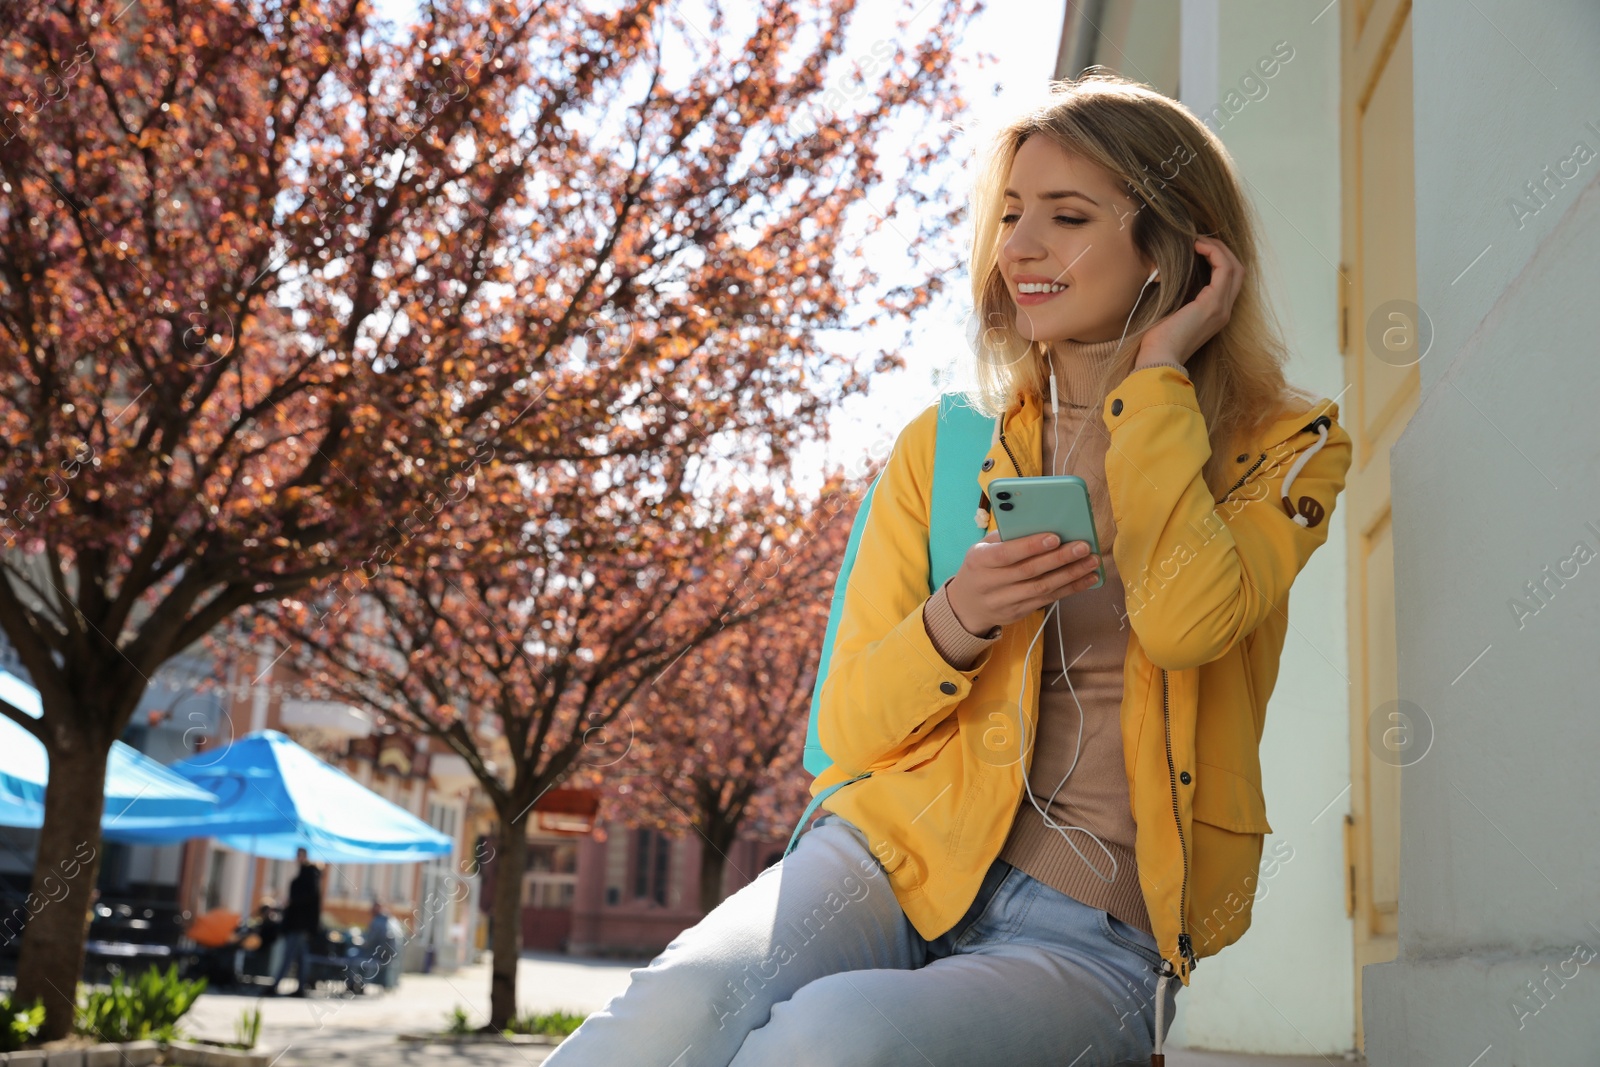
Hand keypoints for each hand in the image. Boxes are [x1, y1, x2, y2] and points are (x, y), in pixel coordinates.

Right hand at [945, 530, 1101, 634]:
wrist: (967, 605)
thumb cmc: (980, 567)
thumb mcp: (983, 548)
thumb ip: (1006, 537)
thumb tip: (1041, 523)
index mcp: (979, 561)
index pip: (1005, 554)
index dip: (1030, 546)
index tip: (1055, 537)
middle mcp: (990, 583)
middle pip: (1029, 571)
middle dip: (1059, 558)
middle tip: (1083, 547)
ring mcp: (1004, 602)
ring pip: (1042, 588)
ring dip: (1070, 575)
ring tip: (1091, 562)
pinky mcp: (1018, 613)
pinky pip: (1048, 600)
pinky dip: (1070, 589)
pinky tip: (1087, 579)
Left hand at [1135, 235, 1243, 366]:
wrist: (1158, 359)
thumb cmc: (1157, 340)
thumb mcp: (1171, 311)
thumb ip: (1179, 294)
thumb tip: (1169, 271)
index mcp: (1215, 314)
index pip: (1228, 280)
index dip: (1217, 259)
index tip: (1197, 248)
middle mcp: (1224, 311)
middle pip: (1237, 271)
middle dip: (1221, 250)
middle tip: (1200, 239)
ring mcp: (1221, 308)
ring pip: (1234, 267)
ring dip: (1218, 248)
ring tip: (1198, 240)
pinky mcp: (1213, 304)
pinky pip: (1224, 269)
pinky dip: (1214, 253)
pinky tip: (1198, 246)